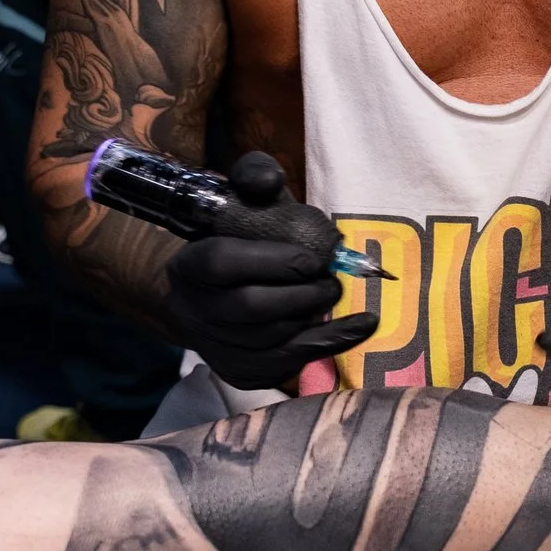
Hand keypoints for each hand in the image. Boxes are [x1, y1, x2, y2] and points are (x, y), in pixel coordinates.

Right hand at [163, 152, 376, 389]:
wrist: (208, 294)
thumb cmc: (235, 240)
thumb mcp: (240, 202)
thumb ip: (253, 179)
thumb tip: (268, 179)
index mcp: (190, 264)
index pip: (224, 262)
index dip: (276, 261)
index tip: (315, 258)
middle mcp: (194, 310)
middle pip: (253, 307)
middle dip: (304, 294)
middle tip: (333, 281)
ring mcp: (214, 346)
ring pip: (272, 339)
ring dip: (313, 317)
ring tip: (332, 295)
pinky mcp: (238, 372)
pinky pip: (288, 364)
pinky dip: (330, 344)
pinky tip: (360, 327)